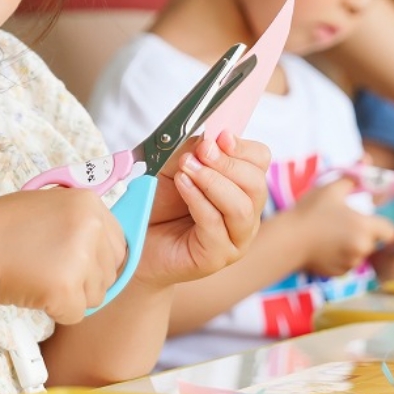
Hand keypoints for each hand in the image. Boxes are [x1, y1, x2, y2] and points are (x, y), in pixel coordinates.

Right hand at [0, 189, 125, 323]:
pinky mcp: (66, 288)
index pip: (120, 244)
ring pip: (96, 295)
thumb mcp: (52, 208)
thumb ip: (83, 224)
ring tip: (40, 276)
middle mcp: (91, 226)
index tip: (75, 262)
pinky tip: (35, 291)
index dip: (99, 260)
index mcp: (90, 203)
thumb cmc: (7, 230)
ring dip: (71, 295)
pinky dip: (56, 311)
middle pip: (111, 272)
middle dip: (85, 280)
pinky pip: (76, 314)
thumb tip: (112, 254)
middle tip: (50, 269)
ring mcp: (80, 257)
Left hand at [137, 131, 269, 286]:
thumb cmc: (158, 205)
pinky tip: (183, 185)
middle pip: (256, 184)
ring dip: (213, 182)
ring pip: (242, 207)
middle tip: (201, 152)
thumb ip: (195, 151)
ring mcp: (234, 238)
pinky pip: (215, 225)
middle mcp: (245, 213)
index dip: (242, 147)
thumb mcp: (175, 166)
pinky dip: (198, 200)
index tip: (220, 137)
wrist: (134, 242)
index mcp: (240, 186)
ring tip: (188, 170)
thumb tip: (211, 140)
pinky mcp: (217, 256)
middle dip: (228, 163)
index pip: (260, 162)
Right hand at [292, 179, 393, 277]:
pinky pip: (348, 264)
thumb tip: (367, 159)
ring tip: (332, 234)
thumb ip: (354, 175)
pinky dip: (341, 257)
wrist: (287, 241)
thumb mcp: (331, 189)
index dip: (383, 225)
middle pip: (375, 242)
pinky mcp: (339, 274)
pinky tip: (325, 246)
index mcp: (364, 227)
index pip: (390, 232)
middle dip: (366, 234)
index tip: (370, 219)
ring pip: (361, 254)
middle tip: (345, 224)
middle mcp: (361, 248)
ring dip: (353, 246)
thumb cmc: (310, 212)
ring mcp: (350, 263)